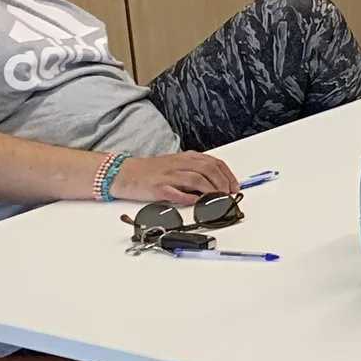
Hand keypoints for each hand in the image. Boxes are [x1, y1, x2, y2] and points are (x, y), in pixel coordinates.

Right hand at [111, 152, 239, 202]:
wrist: (125, 174)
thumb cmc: (152, 172)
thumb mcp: (177, 166)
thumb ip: (195, 172)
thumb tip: (216, 184)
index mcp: (186, 158)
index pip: (214, 163)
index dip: (227, 175)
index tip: (235, 186)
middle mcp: (179, 164)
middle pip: (208, 169)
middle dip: (223, 182)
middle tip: (229, 194)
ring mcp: (169, 176)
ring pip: (196, 179)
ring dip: (211, 190)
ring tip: (219, 199)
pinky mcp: (159, 188)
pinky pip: (177, 193)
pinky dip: (189, 198)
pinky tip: (197, 203)